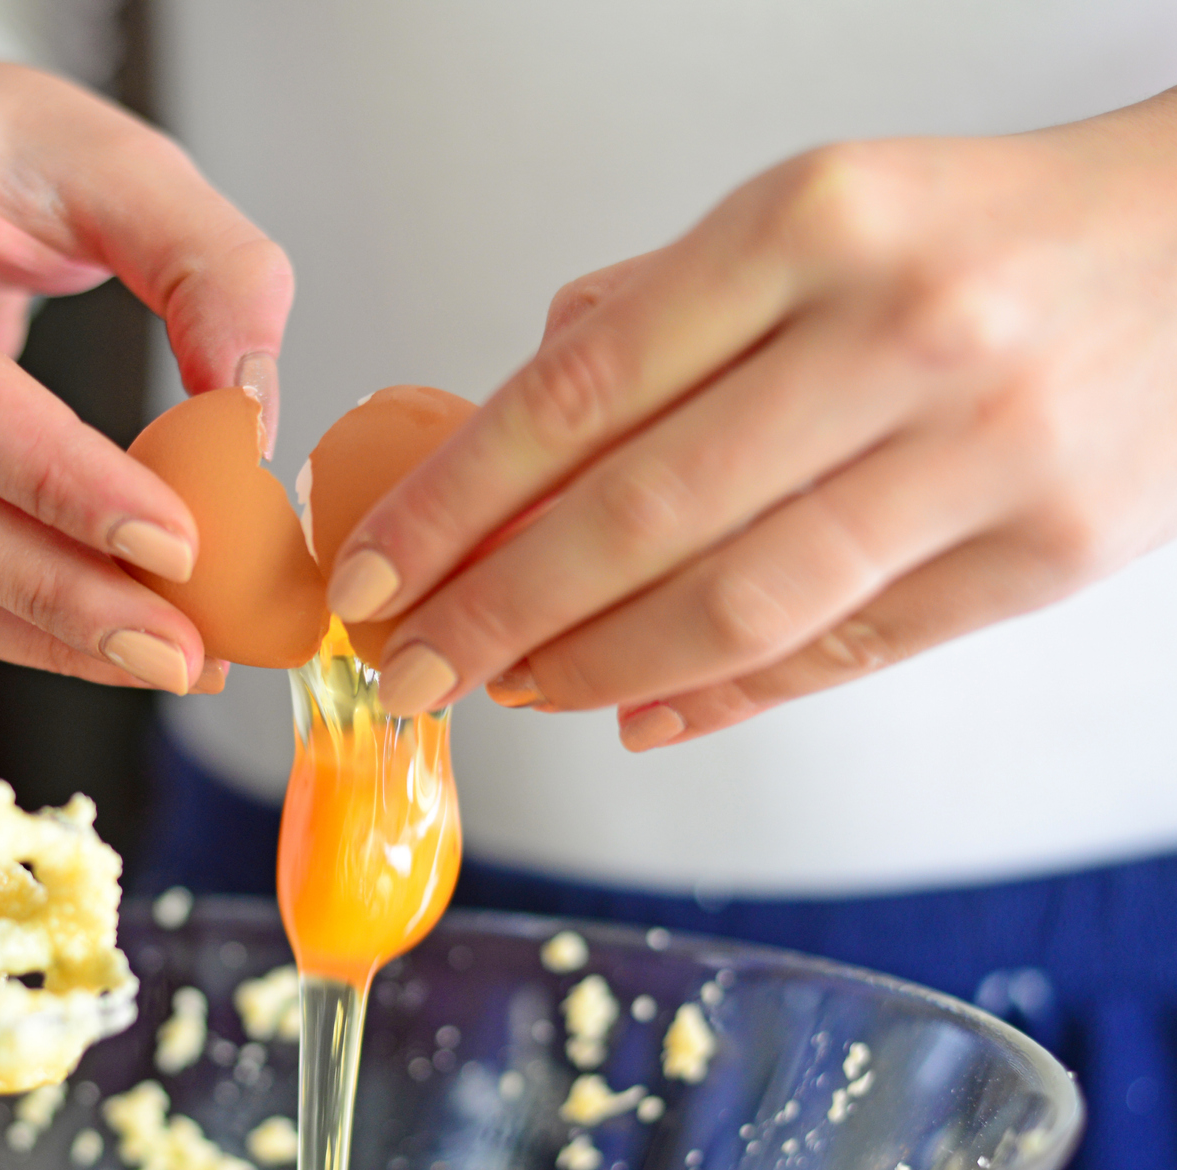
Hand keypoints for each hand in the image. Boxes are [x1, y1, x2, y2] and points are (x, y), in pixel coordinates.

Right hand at [0, 44, 293, 694]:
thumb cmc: (0, 145)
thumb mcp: (125, 162)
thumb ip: (211, 267)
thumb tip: (249, 415)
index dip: (52, 478)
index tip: (175, 544)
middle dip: (57, 589)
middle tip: (184, 649)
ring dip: (38, 628)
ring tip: (165, 658)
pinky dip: (5, 619)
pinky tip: (101, 640)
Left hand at [327, 90, 1176, 745]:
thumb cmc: (979, 232)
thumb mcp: (810, 213)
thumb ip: (657, 316)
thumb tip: (507, 446)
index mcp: (812, 226)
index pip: (577, 391)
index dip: (452, 504)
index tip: (373, 573)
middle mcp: (898, 337)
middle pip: (639, 517)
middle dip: (494, 613)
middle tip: (409, 666)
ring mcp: (982, 456)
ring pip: (736, 606)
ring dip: (592, 668)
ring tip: (510, 691)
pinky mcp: (1044, 557)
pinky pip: (843, 655)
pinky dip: (719, 697)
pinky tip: (631, 709)